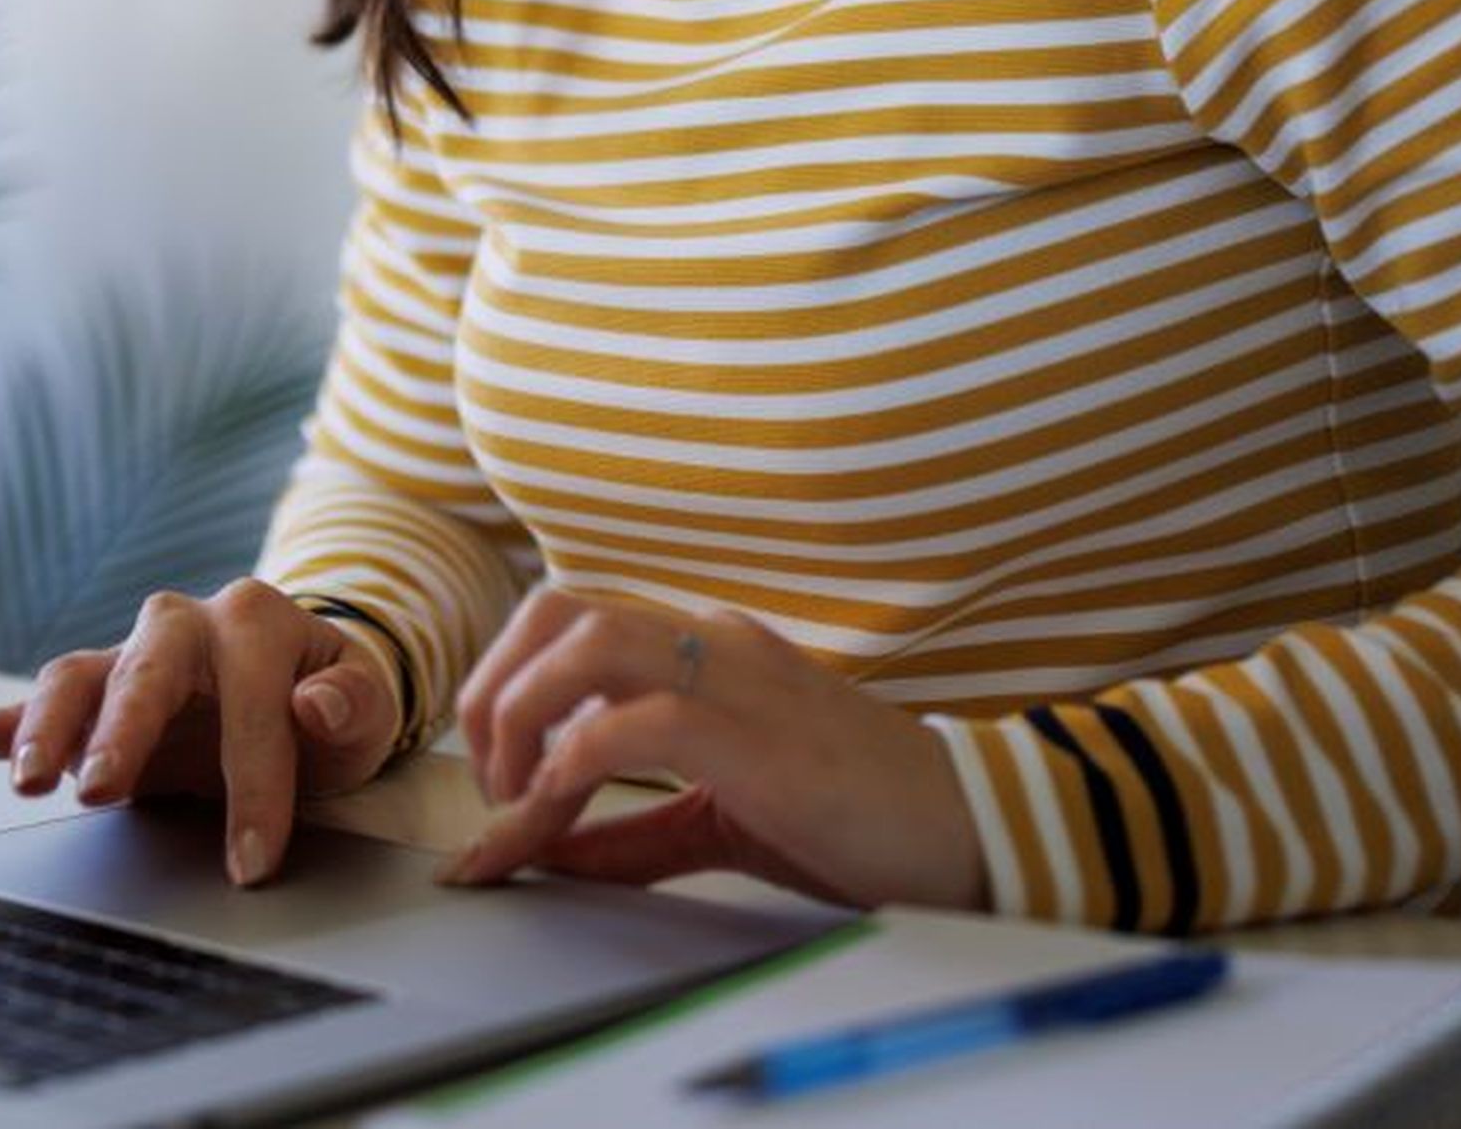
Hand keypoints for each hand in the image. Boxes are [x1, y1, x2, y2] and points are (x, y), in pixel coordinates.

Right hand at [0, 579, 405, 886]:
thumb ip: (354, 703)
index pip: (253, 708)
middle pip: (145, 673)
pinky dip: (1, 722)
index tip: (252, 861)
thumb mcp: (367, 704)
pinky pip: (39, 703)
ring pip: (78, 680)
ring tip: (30, 782)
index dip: (256, 787)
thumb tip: (318, 702)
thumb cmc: (330, 701)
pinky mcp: (95, 696)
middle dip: (123, 733)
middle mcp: (182, 626)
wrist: (298, 686)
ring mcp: (130, 659)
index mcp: (254, 621)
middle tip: (102, 791)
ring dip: (47, 728)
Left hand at [440, 589, 987, 910]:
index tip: (494, 798)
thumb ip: (632, 832)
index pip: (574, 629)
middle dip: (494, 688)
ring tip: (517, 797)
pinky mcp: (752, 732)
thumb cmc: (859, 820)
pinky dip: (574, 759)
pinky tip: (564, 806)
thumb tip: (541, 849)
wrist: (970, 831)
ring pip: (583, 640)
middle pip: (558, 611)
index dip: (509, 698)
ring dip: (522, 714)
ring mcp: (734, 676)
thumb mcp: (721, 820)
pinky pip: (633, 721)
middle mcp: (713, 641)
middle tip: (490, 782)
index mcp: (708, 650)